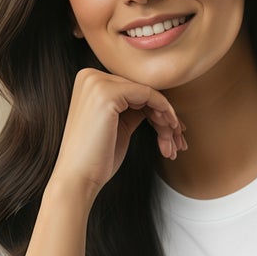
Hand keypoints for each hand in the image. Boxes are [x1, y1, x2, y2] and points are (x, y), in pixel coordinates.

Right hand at [50, 67, 187, 200]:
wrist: (77, 178)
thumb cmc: (96, 159)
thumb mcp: (117, 126)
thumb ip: (131, 109)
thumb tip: (155, 103)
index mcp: (89, 82)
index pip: (132, 90)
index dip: (155, 110)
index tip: (172, 131)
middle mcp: (90, 76)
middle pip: (141, 91)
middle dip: (164, 117)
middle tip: (178, 140)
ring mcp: (97, 83)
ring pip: (148, 94)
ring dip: (166, 119)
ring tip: (174, 145)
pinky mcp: (107, 94)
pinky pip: (148, 95)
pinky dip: (164, 111)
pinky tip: (170, 130)